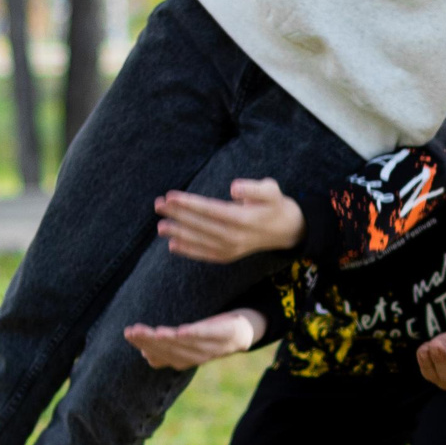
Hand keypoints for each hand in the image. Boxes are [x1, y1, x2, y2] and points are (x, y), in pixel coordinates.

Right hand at [123, 308, 266, 368]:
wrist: (243, 333)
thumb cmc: (209, 336)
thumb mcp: (187, 342)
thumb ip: (168, 348)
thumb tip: (144, 353)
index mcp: (185, 360)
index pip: (160, 355)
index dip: (144, 345)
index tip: (128, 333)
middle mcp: (197, 357)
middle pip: (170, 351)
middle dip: (150, 342)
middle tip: (133, 331)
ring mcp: (213, 348)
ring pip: (186, 345)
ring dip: (169, 340)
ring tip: (153, 332)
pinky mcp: (226, 335)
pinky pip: (209, 336)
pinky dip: (195, 335)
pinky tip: (181, 331)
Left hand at [156, 179, 304, 263]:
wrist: (286, 230)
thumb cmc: (274, 204)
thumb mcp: (272, 190)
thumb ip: (255, 188)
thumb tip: (234, 188)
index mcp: (244, 219)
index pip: (211, 210)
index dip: (190, 203)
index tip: (171, 196)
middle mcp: (236, 237)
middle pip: (202, 225)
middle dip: (178, 215)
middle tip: (158, 205)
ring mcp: (232, 249)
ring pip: (200, 241)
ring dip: (179, 233)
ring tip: (160, 226)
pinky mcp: (229, 256)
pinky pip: (205, 254)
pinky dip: (189, 251)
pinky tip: (172, 244)